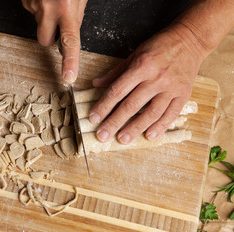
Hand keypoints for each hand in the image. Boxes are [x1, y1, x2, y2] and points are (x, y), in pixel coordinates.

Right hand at [21, 0, 87, 83]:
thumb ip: (75, 15)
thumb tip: (72, 31)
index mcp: (66, 7)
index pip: (69, 41)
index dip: (70, 61)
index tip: (68, 77)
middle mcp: (48, 9)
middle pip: (45, 41)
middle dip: (51, 36)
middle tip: (58, 21)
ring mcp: (34, 5)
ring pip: (39, 25)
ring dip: (46, 18)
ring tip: (53, 0)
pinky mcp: (25, 2)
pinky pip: (33, 12)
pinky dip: (39, 6)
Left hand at [89, 23, 207, 143]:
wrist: (190, 40)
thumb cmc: (159, 47)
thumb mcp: (135, 54)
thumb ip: (115, 72)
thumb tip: (95, 84)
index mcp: (141, 66)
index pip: (118, 90)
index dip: (104, 105)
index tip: (94, 118)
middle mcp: (156, 78)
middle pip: (131, 105)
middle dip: (115, 122)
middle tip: (103, 136)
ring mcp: (171, 88)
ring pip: (151, 112)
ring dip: (135, 128)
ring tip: (123, 140)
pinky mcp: (184, 94)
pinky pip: (171, 114)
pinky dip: (160, 127)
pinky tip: (149, 136)